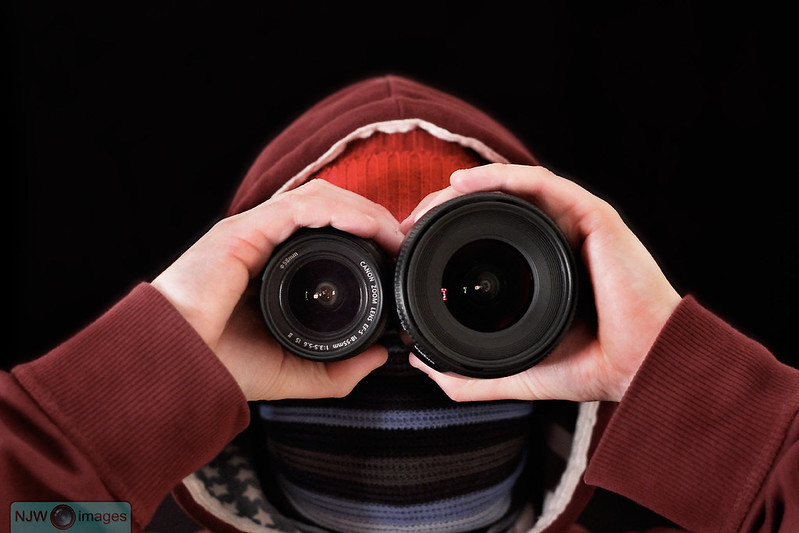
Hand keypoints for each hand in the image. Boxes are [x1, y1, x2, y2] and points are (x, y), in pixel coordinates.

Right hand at [152, 180, 403, 400]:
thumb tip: (379, 356)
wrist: (180, 369)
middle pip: (329, 210)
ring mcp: (254, 232)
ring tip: (392, 233)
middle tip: (402, 243)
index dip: (368, 238)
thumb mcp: (296, 371)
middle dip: (372, 219)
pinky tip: (366, 226)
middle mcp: (267, 244)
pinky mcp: (243, 229)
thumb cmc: (225, 368)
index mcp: (277, 268)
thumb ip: (338, 370)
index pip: (329, 234)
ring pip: (319, 199)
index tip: (398, 259)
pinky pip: (298, 205)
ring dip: (362, 209)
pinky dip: (337, 210)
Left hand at [401, 164, 681, 402]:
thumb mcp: (515, 371)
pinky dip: (502, 177)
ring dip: (467, 189)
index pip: (485, 236)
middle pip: (493, 207)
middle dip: (445, 209)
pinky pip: (542, 183)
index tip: (409, 247)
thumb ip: (470, 376)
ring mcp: (574, 225)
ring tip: (428, 204)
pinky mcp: (594, 216)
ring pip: (512, 188)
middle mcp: (555, 239)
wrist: (641, 367)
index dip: (443, 235)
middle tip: (408, 225)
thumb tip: (422, 365)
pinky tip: (463, 184)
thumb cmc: (591, 368)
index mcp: (539, 266)